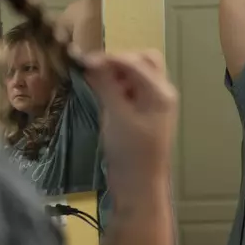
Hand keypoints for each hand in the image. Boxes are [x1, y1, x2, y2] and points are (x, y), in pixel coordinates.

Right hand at [84, 50, 178, 180]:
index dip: (109, 58)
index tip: (83, 61)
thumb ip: (106, 85)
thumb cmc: (130, 153)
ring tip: (96, 81)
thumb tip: (90, 61)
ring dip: (117, 72)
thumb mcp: (116, 115)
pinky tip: (101, 91)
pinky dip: (117, 84)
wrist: (137, 186)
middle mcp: (161, 93)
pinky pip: (132, 88)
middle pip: (143, 61)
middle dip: (118, 61)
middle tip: (94, 70)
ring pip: (137, 73)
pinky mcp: (142, 112)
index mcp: (160, 93)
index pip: (136, 61)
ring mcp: (153, 103)